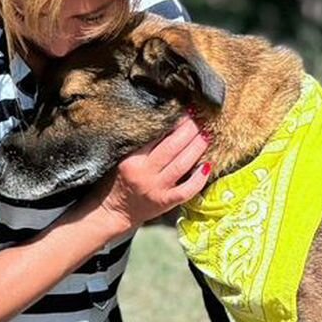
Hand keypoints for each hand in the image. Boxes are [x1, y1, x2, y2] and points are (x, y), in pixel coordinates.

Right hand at [89, 116, 211, 236]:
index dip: (174, 121)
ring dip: (197, 148)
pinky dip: (199, 179)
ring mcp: (156, 189)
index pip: (156, 135)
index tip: (185, 111)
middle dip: (189, 130)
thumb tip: (168, 122)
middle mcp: (144, 173)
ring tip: (206, 135)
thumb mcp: (123, 158)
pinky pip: (186, 190)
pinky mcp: (165, 203)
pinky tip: (207, 166)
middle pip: (172, 147)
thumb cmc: (118, 180)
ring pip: (182, 165)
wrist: (113, 211)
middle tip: (200, 118)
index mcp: (132, 158)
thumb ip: (143, 144)